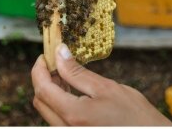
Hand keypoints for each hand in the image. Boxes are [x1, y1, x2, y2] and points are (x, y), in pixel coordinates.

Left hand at [31, 44, 171, 125]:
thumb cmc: (132, 113)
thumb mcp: (106, 87)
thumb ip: (78, 73)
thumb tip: (60, 54)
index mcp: (73, 116)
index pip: (42, 89)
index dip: (39, 69)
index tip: (46, 54)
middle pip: (41, 101)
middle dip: (44, 78)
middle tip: (57, 60)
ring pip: (47, 110)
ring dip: (51, 89)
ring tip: (65, 72)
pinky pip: (57, 118)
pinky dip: (59, 101)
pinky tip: (71, 89)